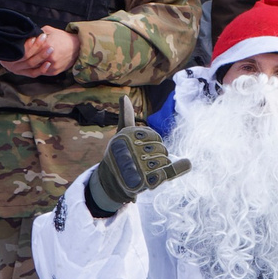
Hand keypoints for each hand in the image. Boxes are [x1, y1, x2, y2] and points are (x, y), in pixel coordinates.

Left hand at [1, 26, 78, 76]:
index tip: (18, 47)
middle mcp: (49, 56)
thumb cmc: (62, 37)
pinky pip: (42, 72)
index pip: (30, 49)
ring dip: (30, 65)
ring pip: (36, 67)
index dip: (24, 49)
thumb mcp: (49, 30)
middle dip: (25, 58)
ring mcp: (52, 65)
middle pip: (32, 59)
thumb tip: (26, 36)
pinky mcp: (54, 71)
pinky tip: (34, 65)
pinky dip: (37, 69)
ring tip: (25, 61)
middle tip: (19, 57)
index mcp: (47, 45)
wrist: (77, 46)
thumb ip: (37, 33)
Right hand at [85, 99, 189, 214]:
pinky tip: (160, 174)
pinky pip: (164, 174)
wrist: (111, 181)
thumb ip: (125, 116)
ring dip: (160, 167)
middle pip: (162, 149)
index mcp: (126, 136)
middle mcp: (130, 150)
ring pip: (164, 161)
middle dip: (158, 155)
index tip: (144, 147)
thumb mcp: (121, 133)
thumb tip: (123, 97)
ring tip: (147, 170)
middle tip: (145, 162)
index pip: (155, 137)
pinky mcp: (143, 181)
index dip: (154, 142)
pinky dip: (166, 174)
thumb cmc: (118, 154)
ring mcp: (137, 167)